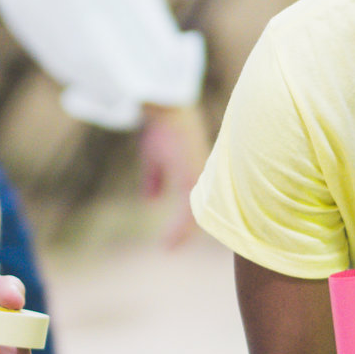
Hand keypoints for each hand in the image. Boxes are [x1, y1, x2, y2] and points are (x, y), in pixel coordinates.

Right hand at [137, 101, 209, 248]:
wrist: (166, 107)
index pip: (198, 202)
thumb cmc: (161, 126)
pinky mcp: (191, 178)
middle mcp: (203, 176)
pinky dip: (178, 229)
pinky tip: (167, 240)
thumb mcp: (154, 157)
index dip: (185, 220)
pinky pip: (188, 212)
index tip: (174, 236)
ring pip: (195, 214)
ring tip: (168, 246)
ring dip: (181, 232)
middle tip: (171, 246)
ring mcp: (199, 177)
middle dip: (185, 230)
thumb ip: (154, 178)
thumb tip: (151, 200)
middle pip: (202, 211)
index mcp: (196, 170)